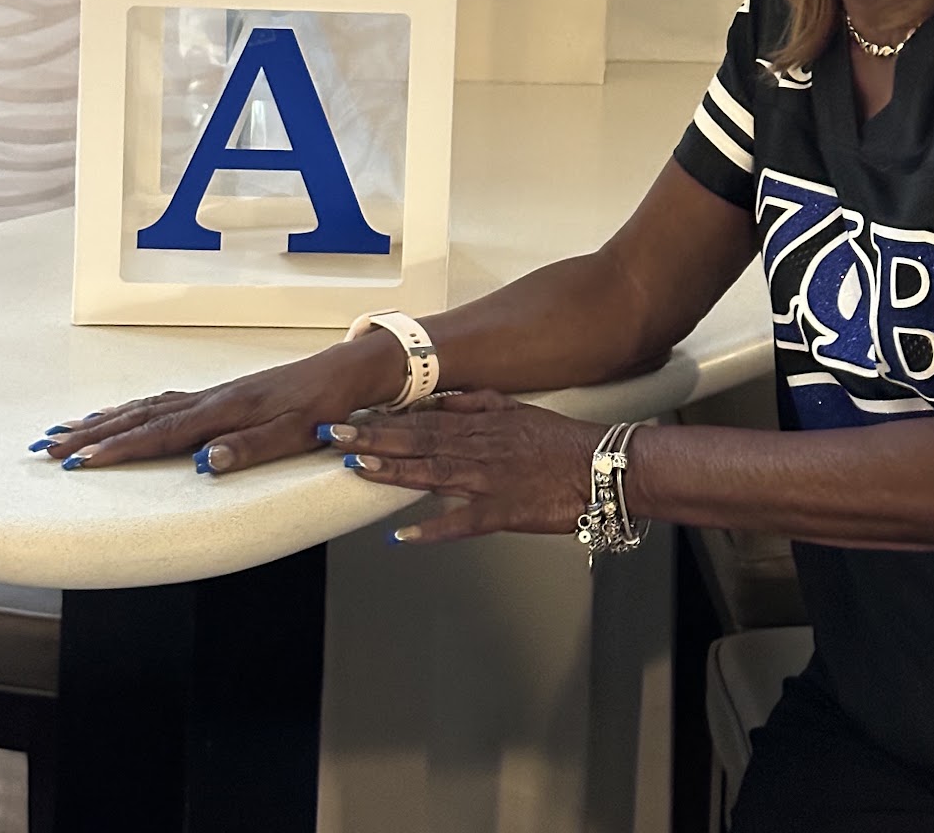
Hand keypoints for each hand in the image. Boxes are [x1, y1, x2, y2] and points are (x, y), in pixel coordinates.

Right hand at [28, 333, 408, 474]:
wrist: (348, 370)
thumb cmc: (325, 405)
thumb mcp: (297, 432)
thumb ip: (251, 448)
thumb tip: (203, 464)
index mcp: (226, 410)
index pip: (161, 433)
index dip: (118, 448)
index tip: (79, 460)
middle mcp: (213, 399)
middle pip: (141, 416)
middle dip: (93, 433)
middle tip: (48, 446)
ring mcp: (215, 395)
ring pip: (148, 406)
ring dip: (106, 420)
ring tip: (67, 430)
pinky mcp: (222, 395)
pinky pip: (165, 401)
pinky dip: (134, 409)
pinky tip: (122, 415)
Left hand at [323, 390, 601, 544]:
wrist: (599, 466)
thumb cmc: (558, 441)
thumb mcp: (515, 409)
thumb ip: (475, 402)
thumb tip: (438, 399)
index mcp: (479, 425)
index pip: (420, 420)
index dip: (380, 420)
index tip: (348, 417)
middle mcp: (477, 449)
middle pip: (417, 442)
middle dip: (372, 439)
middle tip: (334, 436)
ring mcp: (488, 480)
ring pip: (432, 473)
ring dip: (392, 472)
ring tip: (357, 469)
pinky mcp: (501, 512)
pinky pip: (462, 522)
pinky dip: (433, 528)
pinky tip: (404, 534)